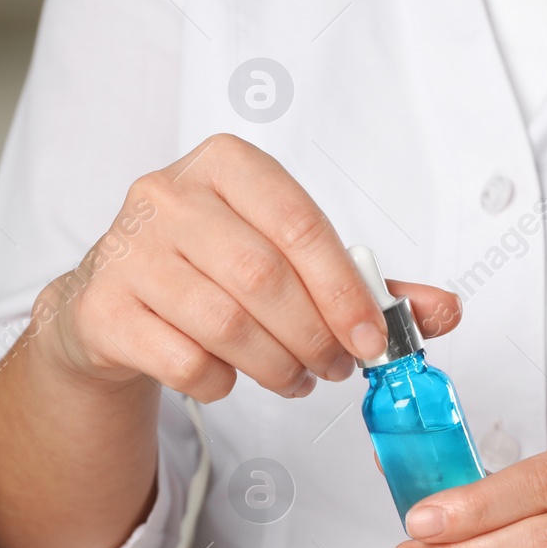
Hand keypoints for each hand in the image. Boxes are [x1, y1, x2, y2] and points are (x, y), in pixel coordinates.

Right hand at [35, 134, 460, 401]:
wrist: (112, 302)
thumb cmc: (212, 270)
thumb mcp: (288, 259)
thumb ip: (365, 282)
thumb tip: (443, 310)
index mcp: (226, 165)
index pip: (298, 222)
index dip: (344, 288)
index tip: (373, 339)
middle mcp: (167, 194)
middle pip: (263, 277)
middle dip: (314, 336)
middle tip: (336, 367)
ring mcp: (126, 250)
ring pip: (225, 323)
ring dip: (277, 366)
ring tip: (295, 377)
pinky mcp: (102, 309)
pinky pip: (183, 360)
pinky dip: (223, 381)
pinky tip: (231, 376)